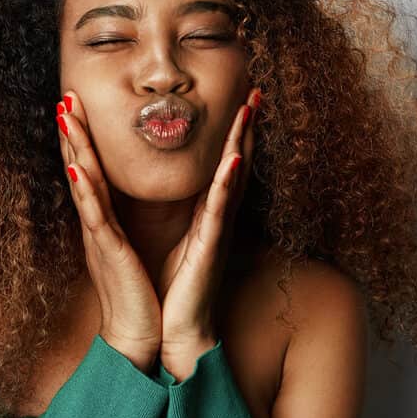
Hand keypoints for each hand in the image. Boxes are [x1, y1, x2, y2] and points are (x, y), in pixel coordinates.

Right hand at [56, 90, 161, 372]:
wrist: (139, 333)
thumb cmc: (139, 289)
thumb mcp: (134, 241)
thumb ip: (127, 215)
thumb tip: (127, 190)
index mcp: (106, 217)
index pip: (91, 167)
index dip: (82, 135)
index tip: (76, 102)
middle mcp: (97, 220)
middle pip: (80, 165)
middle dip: (71, 130)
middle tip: (64, 95)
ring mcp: (98, 234)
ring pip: (82, 181)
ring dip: (72, 147)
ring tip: (64, 115)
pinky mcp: (108, 251)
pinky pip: (96, 217)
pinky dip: (86, 192)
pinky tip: (79, 170)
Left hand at [158, 87, 260, 357]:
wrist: (169, 329)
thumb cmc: (168, 285)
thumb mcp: (166, 237)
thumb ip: (170, 210)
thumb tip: (161, 183)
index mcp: (202, 212)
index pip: (218, 161)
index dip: (230, 130)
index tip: (238, 95)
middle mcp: (215, 216)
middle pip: (234, 160)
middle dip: (244, 124)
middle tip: (255, 88)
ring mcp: (216, 229)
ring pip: (232, 176)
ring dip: (242, 141)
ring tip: (251, 108)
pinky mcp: (210, 247)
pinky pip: (219, 209)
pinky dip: (226, 183)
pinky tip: (235, 160)